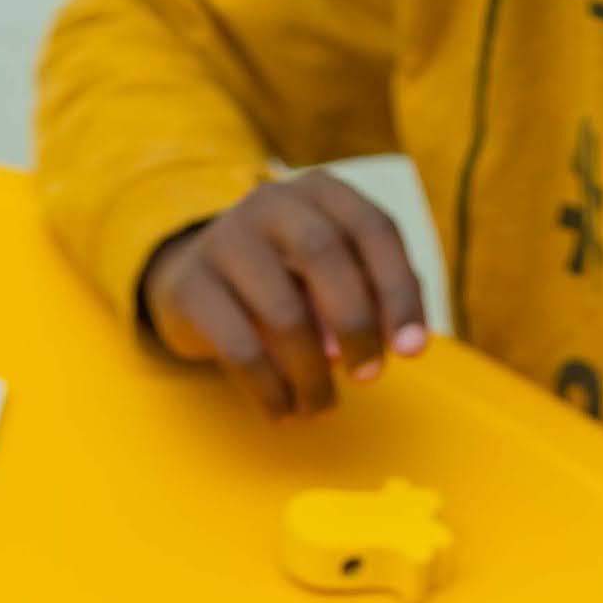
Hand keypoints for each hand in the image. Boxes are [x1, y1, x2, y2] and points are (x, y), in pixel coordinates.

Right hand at [144, 175, 431, 416]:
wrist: (195, 277)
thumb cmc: (289, 280)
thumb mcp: (335, 272)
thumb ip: (376, 294)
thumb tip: (399, 342)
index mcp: (320, 191)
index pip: (374, 228)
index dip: (399, 292)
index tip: (412, 351)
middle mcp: (270, 201)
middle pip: (324, 256)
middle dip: (357, 325)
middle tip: (369, 378)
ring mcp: (224, 239)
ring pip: (283, 312)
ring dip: (312, 374)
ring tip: (321, 407)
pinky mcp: (189, 286)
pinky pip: (241, 348)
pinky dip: (270, 391)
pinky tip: (283, 411)